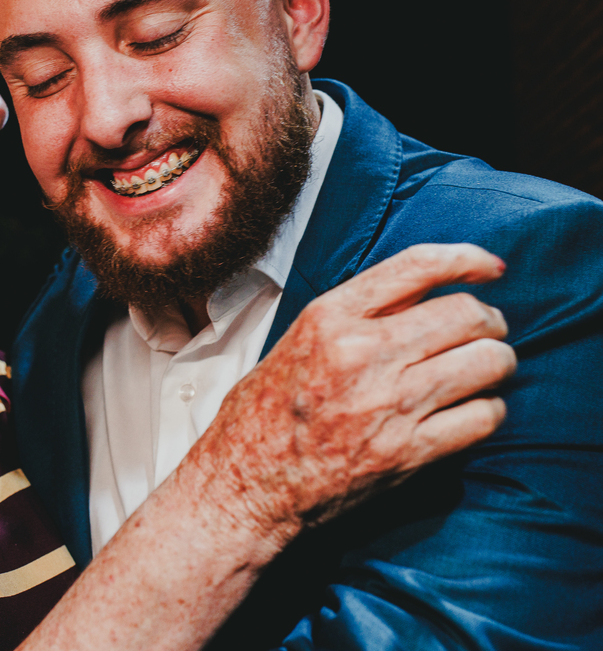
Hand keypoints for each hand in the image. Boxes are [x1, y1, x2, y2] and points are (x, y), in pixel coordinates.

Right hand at [194, 243, 513, 546]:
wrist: (246, 482)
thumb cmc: (264, 413)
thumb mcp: (298, 340)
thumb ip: (356, 316)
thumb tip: (422, 297)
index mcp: (329, 317)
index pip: (418, 266)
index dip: (467, 258)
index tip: (489, 268)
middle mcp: (362, 353)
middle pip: (466, 313)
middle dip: (489, 321)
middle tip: (486, 332)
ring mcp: (388, 403)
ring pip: (487, 362)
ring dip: (497, 363)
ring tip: (484, 370)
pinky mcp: (407, 451)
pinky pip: (483, 417)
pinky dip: (489, 411)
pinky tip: (474, 411)